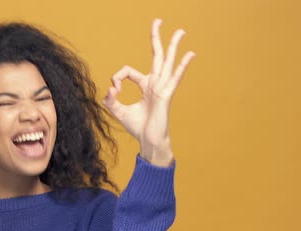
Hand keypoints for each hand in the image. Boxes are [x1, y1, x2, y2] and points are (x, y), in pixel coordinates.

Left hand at [103, 18, 194, 165]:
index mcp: (145, 85)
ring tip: (180, 31)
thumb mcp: (118, 111)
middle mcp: (155, 83)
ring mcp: (162, 87)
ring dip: (174, 45)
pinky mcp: (167, 94)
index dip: (117, 78)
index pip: (128, 71)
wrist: (148, 140)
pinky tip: (191, 54)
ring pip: (168, 61)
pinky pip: (175, 76)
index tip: (114, 91)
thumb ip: (110, 100)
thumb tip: (109, 89)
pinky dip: (182, 65)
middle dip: (156, 38)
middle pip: (156, 55)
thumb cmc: (137, 127)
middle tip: (158, 20)